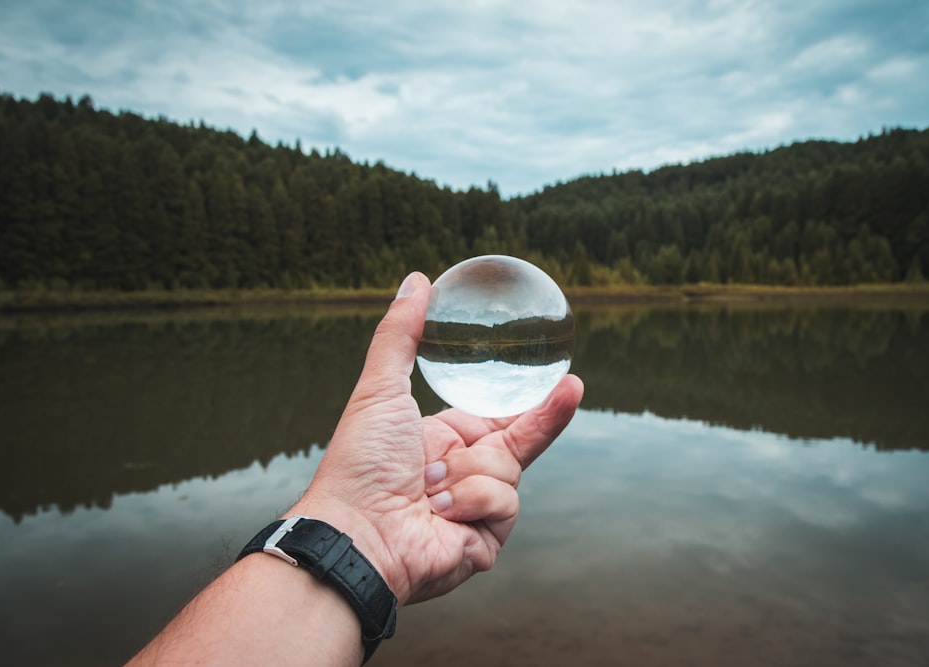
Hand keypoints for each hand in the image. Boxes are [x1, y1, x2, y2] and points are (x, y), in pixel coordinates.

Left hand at [287, 271, 583, 604]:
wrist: (356, 535)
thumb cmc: (360, 464)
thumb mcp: (379, 388)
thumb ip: (401, 334)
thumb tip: (418, 279)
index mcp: (444, 441)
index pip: (499, 414)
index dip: (530, 398)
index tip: (559, 375)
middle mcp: (464, 473)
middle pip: (523, 439)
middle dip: (548, 414)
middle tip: (573, 386)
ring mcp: (477, 509)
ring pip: (508, 470)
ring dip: (467, 473)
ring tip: (428, 489)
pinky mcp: (486, 540)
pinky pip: (502, 503)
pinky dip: (471, 502)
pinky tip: (441, 513)